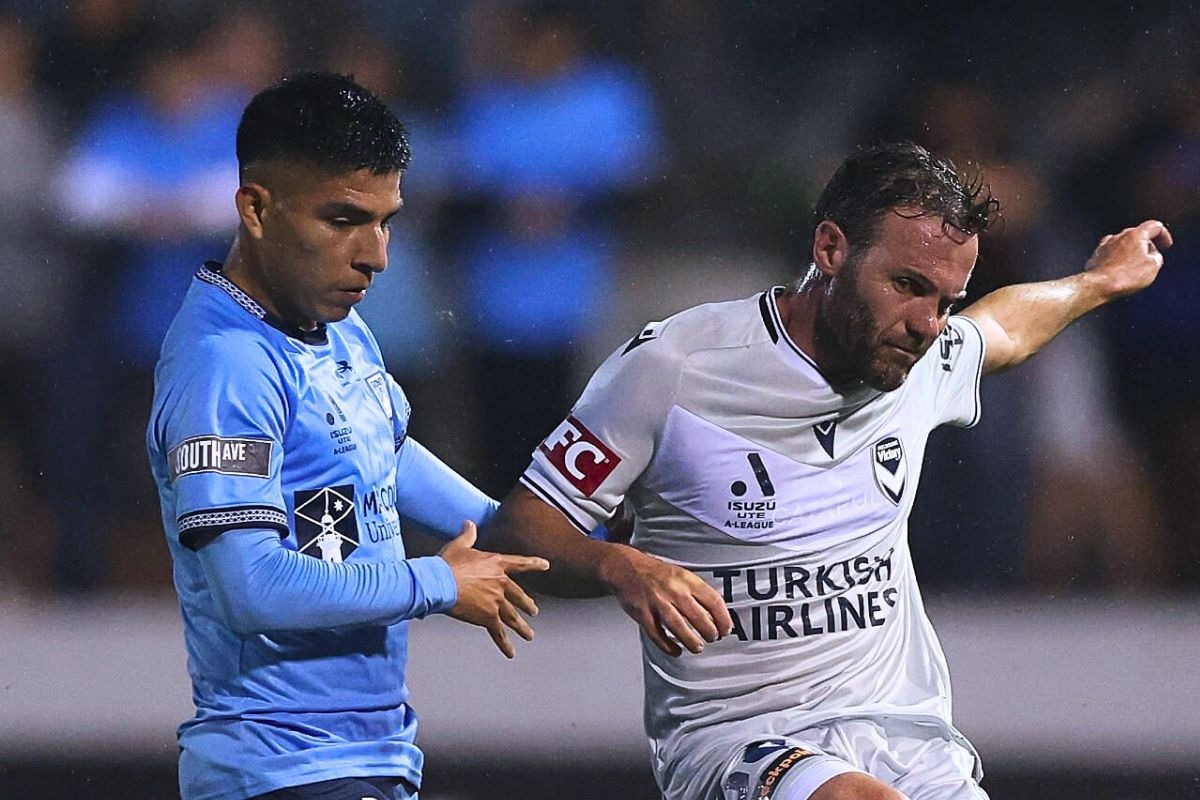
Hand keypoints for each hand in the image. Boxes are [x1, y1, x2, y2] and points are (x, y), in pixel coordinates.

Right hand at [439, 521, 549, 657]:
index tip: (546, 565)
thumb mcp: (459, 545)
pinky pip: (498, 633)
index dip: (534, 564)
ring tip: (529, 635)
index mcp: (496, 564)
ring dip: (522, 627)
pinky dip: (505, 644)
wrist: (441, 582)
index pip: (520, 563)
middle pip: (518, 595)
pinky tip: (511, 653)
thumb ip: (468, 535)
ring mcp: (497, 601)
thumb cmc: (448, 563)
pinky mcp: (488, 617)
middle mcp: (501, 583)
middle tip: (534, 611)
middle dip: (527, 604)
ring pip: (513, 616)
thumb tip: (469, 523)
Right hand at [599, 545, 732, 656]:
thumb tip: (715, 615)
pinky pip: (657, 634)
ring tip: (698, 647)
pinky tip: (675, 650)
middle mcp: (673, 590)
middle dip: (710, 632)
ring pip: (679, 627)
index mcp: (686, 579)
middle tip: (712, 638)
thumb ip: (696, 593)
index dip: (723, 618)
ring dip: (691, 641)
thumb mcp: (681, 575)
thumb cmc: (655, 573)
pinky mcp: (642, 613)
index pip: (713, 600)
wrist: (625, 567)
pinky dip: (668, 645)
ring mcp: (657, 602)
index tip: (726, 628)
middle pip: (698, 616)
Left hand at [1085, 219, 1172, 299]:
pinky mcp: (1096, 256)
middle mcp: (1118, 236)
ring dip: (1131, 253)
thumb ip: (1157, 256)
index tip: (1166, 245)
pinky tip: (1119, 270)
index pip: (1154, 226)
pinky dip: (1118, 259)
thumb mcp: (1153, 266)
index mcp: (1136, 235)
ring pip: (1123, 244)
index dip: (1164, 235)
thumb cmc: (1124, 276)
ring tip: (1134, 267)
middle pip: (1138, 235)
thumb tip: (1153, 256)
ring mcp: (1105, 245)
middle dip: (1146, 245)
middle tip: (1151, 259)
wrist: (1098, 286)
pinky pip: (1111, 254)